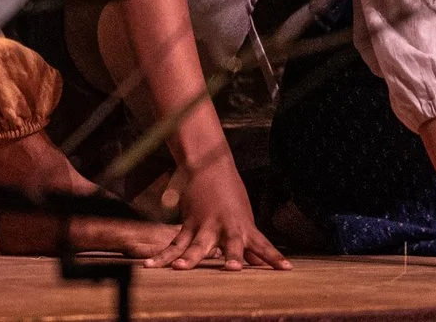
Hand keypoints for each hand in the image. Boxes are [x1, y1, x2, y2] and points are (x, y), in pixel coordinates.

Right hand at [144, 158, 288, 270]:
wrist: (210, 166)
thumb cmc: (231, 196)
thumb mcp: (244, 219)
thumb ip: (249, 244)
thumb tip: (260, 263)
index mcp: (245, 227)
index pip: (263, 245)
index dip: (274, 257)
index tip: (286, 268)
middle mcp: (226, 228)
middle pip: (232, 245)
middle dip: (233, 257)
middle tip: (233, 268)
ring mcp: (206, 226)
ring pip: (197, 245)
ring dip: (189, 258)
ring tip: (180, 268)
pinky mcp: (188, 223)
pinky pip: (174, 244)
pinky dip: (161, 256)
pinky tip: (149, 266)